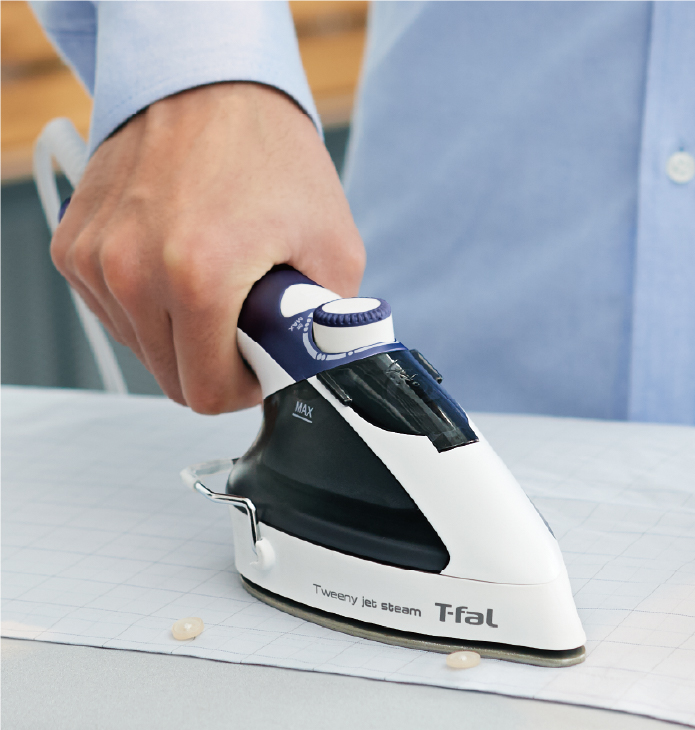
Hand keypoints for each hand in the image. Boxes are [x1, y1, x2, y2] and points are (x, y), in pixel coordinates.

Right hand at [52, 82, 364, 412]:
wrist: (209, 84)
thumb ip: (329, 323)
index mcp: (198, 276)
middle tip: (243, 320)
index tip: (258, 364)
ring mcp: (96, 260)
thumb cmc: (268, 152)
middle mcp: (133, 271)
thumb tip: (322, 365)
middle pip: (173, 379)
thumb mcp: (334, 244)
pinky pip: (116, 313)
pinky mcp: (74, 248)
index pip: (208, 393)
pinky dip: (149, 305)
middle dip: (214, 363)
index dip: (243, 388)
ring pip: (142, 349)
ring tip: (212, 283)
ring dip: (180, 334)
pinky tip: (175, 267)